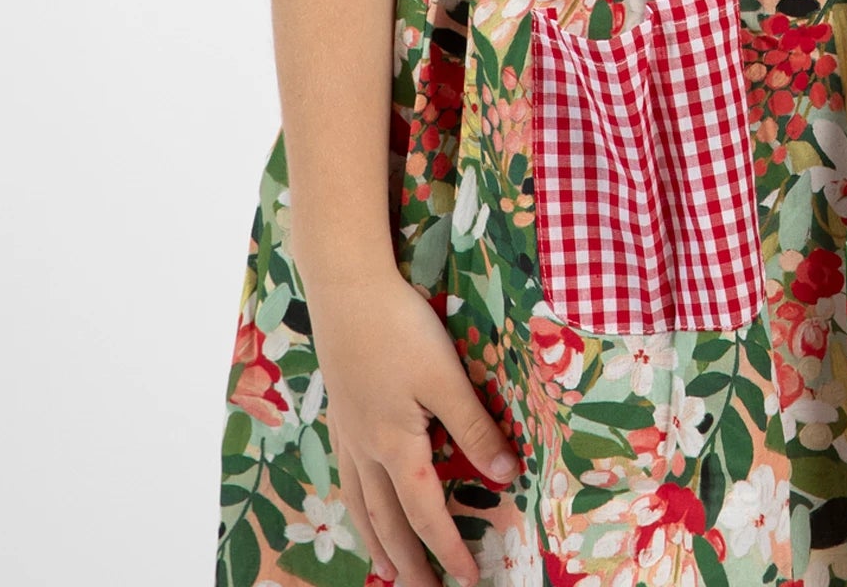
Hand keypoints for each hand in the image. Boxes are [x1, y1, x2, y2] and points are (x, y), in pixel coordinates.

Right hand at [304, 265, 518, 586]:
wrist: (346, 288)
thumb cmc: (399, 327)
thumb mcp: (445, 376)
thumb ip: (474, 426)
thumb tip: (507, 476)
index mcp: (395, 444)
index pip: (425, 512)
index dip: (447, 548)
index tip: (468, 578)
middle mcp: (366, 448)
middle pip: (386, 521)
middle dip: (407, 563)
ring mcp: (347, 432)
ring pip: (358, 504)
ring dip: (375, 541)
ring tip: (387, 570)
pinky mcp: (339, 412)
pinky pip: (346, 478)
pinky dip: (355, 506)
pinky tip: (360, 503)